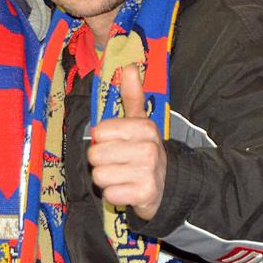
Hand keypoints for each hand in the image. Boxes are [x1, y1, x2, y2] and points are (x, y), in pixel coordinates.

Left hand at [88, 65, 166, 220]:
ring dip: (106, 180)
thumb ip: (132, 96)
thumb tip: (129, 66)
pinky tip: (127, 191)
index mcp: (144, 127)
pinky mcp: (146, 194)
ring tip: (122, 177)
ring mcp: (148, 171)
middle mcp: (148, 147)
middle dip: (101, 163)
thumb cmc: (143, 151)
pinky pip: (110, 195)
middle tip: (117, 164)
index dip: (102, 142)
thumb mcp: (140, 122)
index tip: (117, 145)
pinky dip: (115, 196)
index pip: (98, 133)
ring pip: (100, 176)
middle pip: (95, 155)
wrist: (166, 185)